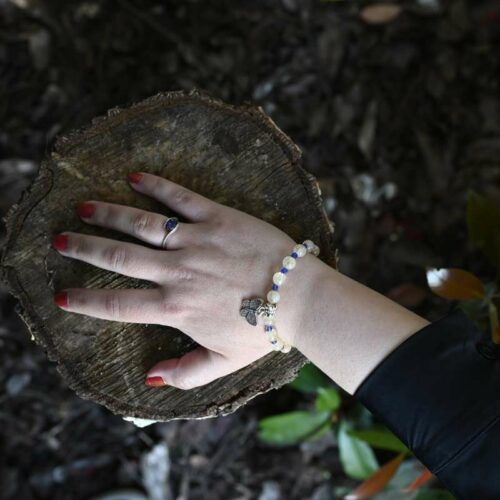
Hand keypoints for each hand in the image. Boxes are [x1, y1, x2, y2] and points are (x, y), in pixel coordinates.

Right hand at [52, 172, 320, 389]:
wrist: (300, 298)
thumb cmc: (263, 331)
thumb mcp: (224, 363)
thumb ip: (185, 373)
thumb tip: (150, 378)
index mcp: (175, 308)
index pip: (118, 305)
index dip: (85, 302)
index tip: (62, 296)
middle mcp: (177, 272)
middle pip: (118, 258)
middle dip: (85, 249)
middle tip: (59, 241)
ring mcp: (196, 241)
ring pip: (142, 224)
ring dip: (109, 215)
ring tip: (84, 208)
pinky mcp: (217, 218)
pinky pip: (181, 198)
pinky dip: (156, 185)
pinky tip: (135, 177)